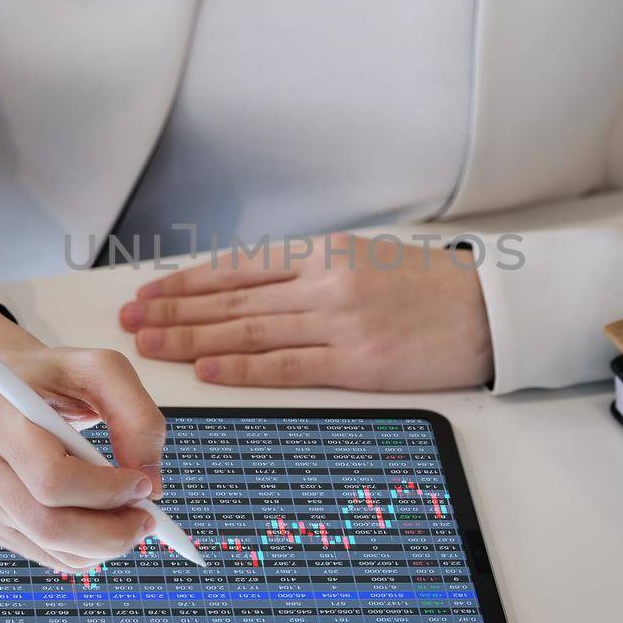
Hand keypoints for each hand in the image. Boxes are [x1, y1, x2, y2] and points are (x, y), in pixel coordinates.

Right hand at [0, 295, 166, 571]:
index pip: (52, 478)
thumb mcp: (101, 369)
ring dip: (103, 547)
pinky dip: (85, 551)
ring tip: (132, 523)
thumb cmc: (53, 377)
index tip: (144, 484)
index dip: (106, 491)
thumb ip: (138, 418)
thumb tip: (152, 487)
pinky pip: (44, 554)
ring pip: (48, 548)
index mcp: (1, 417)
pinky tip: (105, 528)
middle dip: (110, 532)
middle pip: (48, 525)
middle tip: (148, 520)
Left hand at [118, 233, 493, 389]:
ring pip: (249, 330)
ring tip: (151, 345)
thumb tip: (255, 290)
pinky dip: (242, 368)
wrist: (491, 310)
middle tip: (131, 321)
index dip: (188, 282)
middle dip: (175, 310)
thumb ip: (315, 272)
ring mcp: (339, 321)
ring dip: (193, 338)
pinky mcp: (356, 362)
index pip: (240, 268)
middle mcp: (325, 282)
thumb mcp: (369, 259)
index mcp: (326, 253)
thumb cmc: (433, 287)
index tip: (150, 292)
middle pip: (233, 298)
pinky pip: (287, 366)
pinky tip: (207, 370)